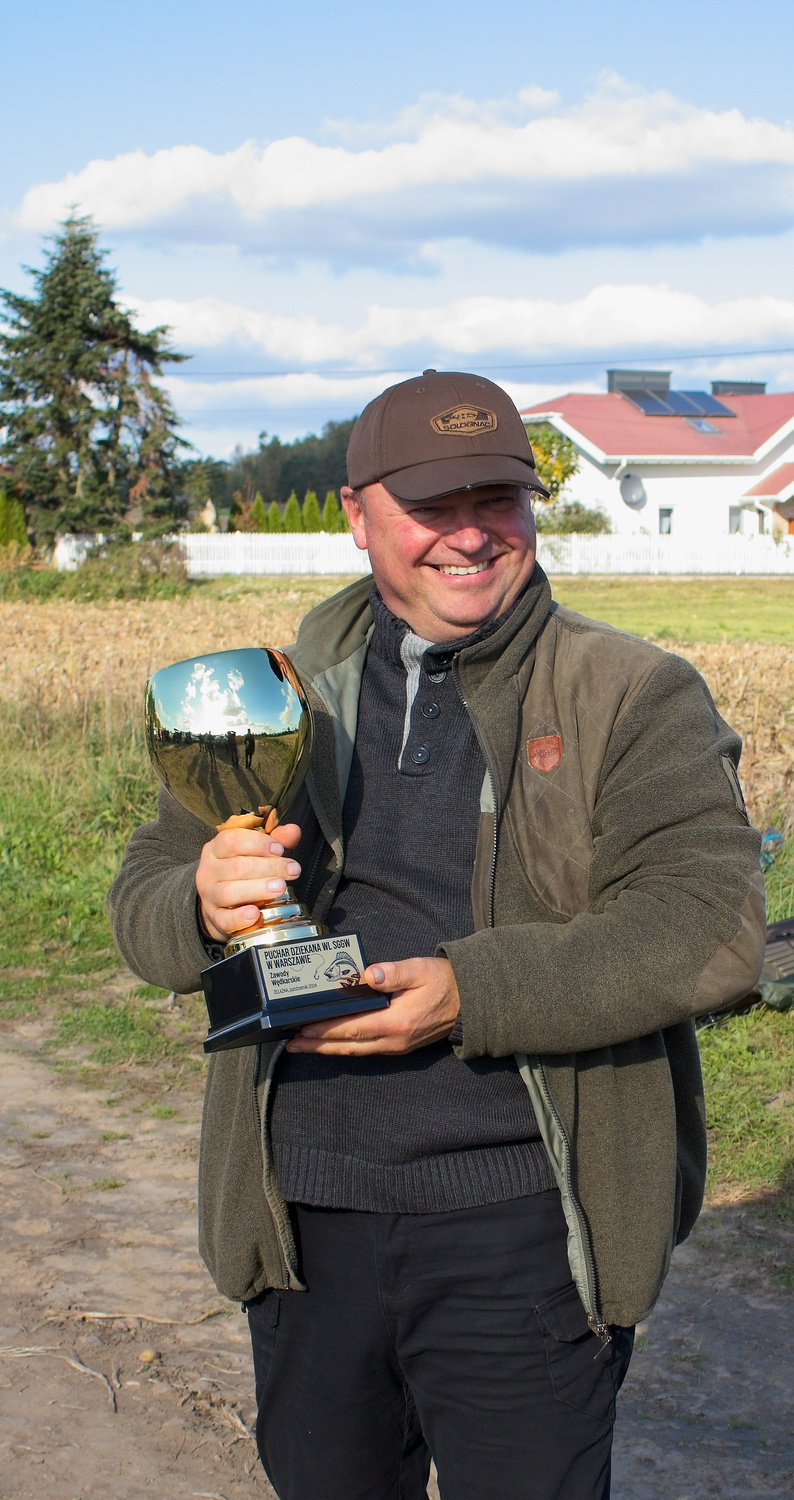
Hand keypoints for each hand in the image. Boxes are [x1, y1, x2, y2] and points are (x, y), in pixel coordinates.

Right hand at [196, 822, 301, 940]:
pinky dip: (239, 917)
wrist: (219, 904)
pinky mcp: (213, 918)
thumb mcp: (255, 852)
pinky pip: (224, 919)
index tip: (280, 849)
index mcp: (216, 849)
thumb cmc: (240, 873)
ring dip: (257, 889)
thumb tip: (293, 831)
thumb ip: (275, 840)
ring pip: (228, 892)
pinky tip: (256, 914)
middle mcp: (209, 871)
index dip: (258, 843)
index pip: (231, 840)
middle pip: (236, 867)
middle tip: (292, 870)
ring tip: (280, 887)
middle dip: (268, 867)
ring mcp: (209, 896)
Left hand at [285, 956, 459, 1054]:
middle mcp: (394, 1039)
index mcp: (397, 1021)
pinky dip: (344, 1048)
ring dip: (328, 1050)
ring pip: (355, 1051)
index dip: (326, 1030)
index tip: (304, 1028)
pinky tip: (331, 1044)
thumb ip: (395, 972)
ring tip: (302, 1046)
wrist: (468, 1001)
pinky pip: (365, 1050)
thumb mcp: (420, 970)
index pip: (354, 1028)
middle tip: (292, 1043)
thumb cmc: (443, 982)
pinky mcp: (397, 1045)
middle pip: (349, 1046)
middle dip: (318, 1045)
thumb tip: (370, 974)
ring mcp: (396, 1045)